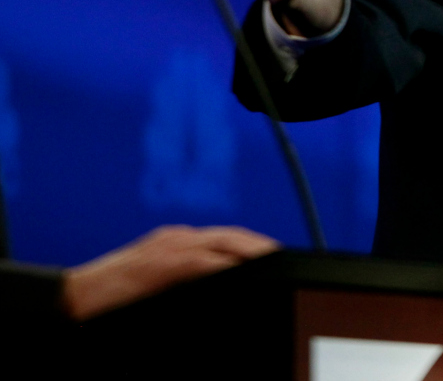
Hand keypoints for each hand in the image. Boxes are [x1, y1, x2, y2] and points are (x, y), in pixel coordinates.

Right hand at [60, 225, 279, 320]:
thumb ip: (183, 280)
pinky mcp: (164, 263)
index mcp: (174, 242)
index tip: (272, 254)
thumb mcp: (153, 282)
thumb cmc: (110, 298)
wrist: (68, 298)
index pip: (223, 238)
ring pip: (225, 242)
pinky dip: (228, 263)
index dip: (250, 245)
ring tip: (274, 259)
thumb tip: (217, 286)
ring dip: (252, 250)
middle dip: (260, 245)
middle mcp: (177, 238)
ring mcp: (170, 247)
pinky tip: (247, 270)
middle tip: (283, 256)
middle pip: (232, 236)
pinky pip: (205, 260)